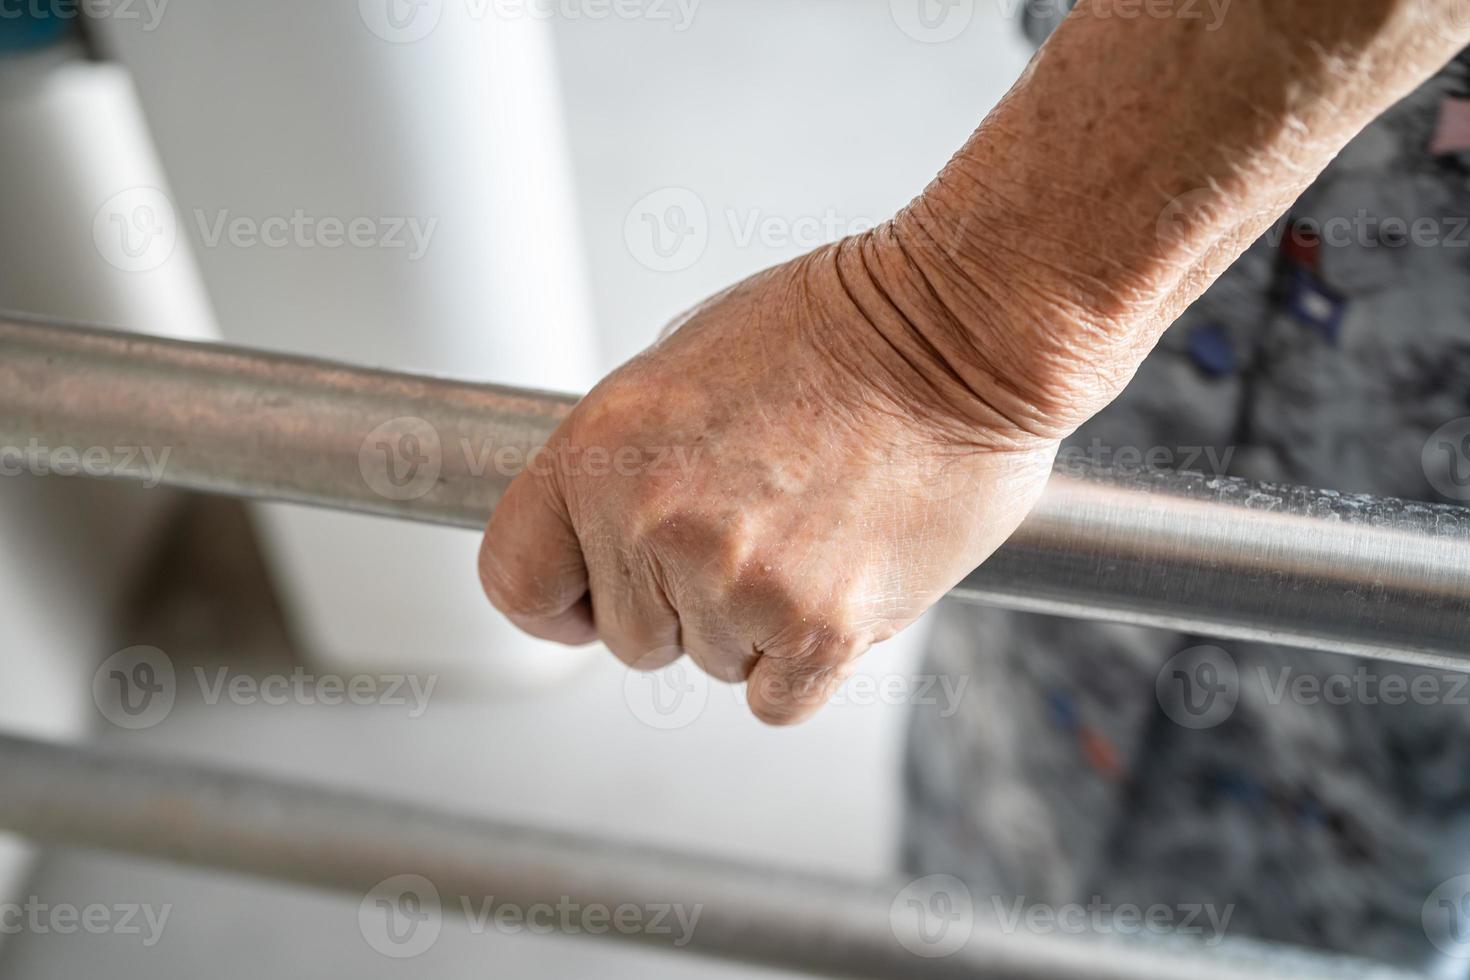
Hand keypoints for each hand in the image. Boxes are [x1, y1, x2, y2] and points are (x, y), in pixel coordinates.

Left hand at [478, 224, 1065, 723]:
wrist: (959, 331)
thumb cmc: (835, 328)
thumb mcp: (680, 365)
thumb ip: (624, 464)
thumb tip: (601, 535)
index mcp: (601, 451)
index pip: (517, 578)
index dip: (553, 602)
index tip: (582, 604)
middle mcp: (654, 524)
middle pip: (626, 637)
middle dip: (675, 603)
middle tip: (743, 535)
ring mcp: (738, 583)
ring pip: (710, 663)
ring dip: (749, 624)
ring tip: (808, 533)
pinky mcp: (820, 631)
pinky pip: (775, 700)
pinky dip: (801, 663)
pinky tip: (834, 586)